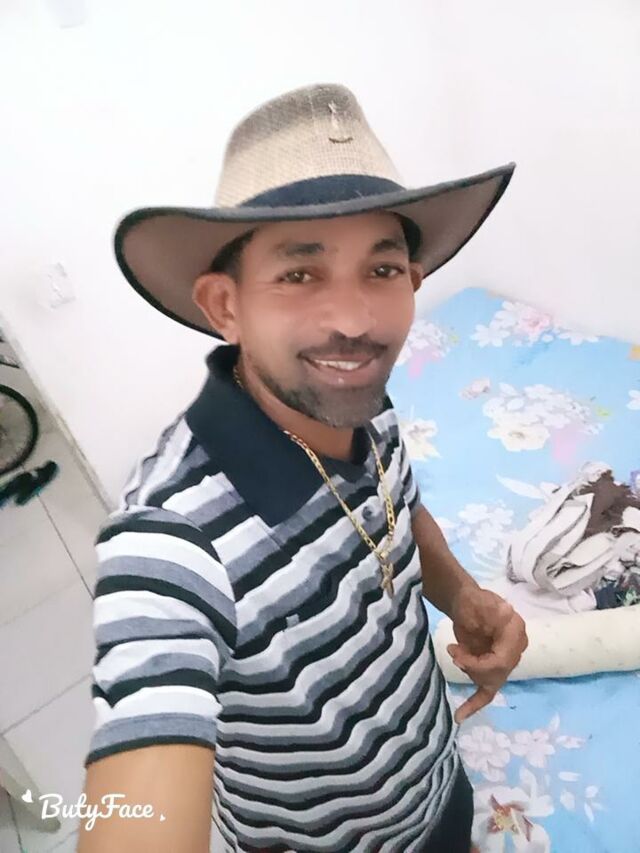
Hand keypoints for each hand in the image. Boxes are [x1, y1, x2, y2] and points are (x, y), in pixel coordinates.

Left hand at [447, 585, 527, 723]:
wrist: (466, 603)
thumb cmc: (472, 601)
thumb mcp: (477, 601)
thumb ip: (489, 610)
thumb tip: (506, 611)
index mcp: (516, 632)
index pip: (501, 661)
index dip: (477, 664)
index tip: (455, 653)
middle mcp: (516, 649)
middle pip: (496, 673)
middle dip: (471, 667)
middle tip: (453, 651)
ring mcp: (507, 660)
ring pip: (489, 681)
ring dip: (469, 671)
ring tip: (455, 651)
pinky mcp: (494, 669)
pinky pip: (487, 692)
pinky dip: (474, 704)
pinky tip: (459, 716)